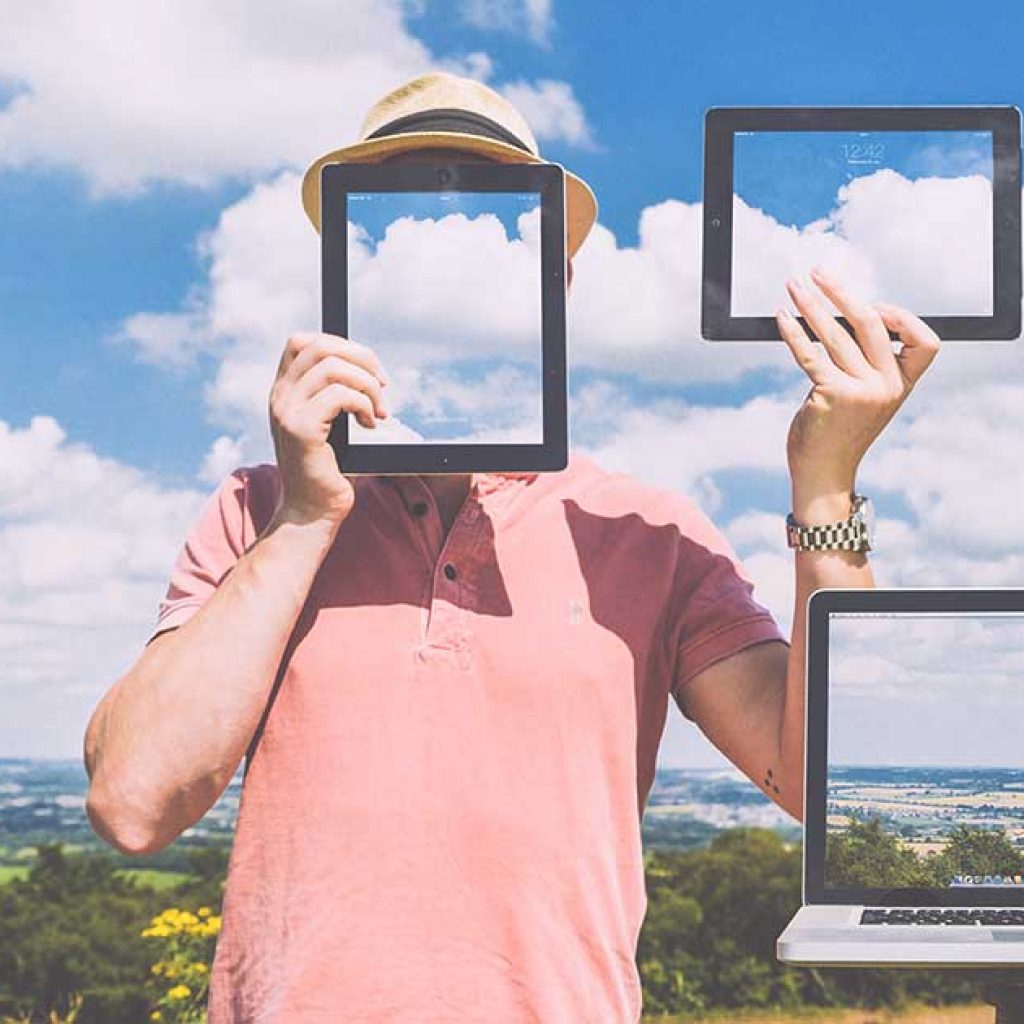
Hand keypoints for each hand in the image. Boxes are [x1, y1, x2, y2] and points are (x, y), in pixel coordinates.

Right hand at [268, 331, 389, 528]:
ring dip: (367, 385)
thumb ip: (335, 394)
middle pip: (320, 345)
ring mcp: (286, 411)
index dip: (339, 344)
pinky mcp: (300, 429)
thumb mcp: (330, 425)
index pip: (301, 341)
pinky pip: (340, 395)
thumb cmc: (329, 471)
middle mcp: (279, 397)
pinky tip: (370, 424)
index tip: (368, 369)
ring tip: (378, 411)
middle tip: (382, 386)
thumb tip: (368, 366)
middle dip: (361, 358)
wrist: (312, 513)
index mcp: (284, 392)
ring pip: (333, 367)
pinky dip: (364, 404)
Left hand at [776, 267, 939, 519]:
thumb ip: (862, 364)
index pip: (925, 342)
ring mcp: (862, 391)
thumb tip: (837, 317)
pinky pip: (810, 353)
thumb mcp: (863, 396)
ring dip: (810, 305)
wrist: (824, 473)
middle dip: (842, 293)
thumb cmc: (838, 431)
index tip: (870, 303)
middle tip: (818, 272)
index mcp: (902, 385)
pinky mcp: (831, 395)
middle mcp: (887, 386)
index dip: (901, 317)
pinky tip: (780, 316)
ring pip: (834, 335)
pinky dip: (793, 331)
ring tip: (792, 286)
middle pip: (870, 324)